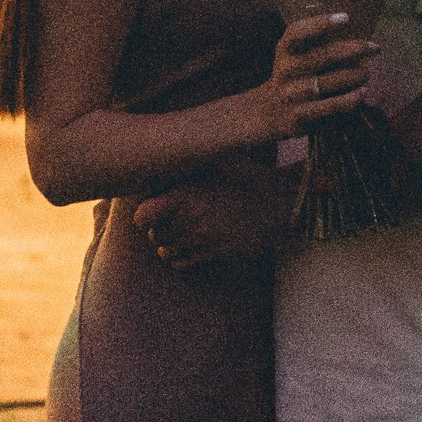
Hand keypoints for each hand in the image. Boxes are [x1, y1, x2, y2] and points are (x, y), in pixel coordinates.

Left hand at [134, 169, 293, 269]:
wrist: (279, 200)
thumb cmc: (245, 175)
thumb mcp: (215, 162)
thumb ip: (186, 165)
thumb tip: (161, 158)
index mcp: (186, 195)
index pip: (142, 216)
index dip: (143, 214)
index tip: (151, 208)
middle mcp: (191, 220)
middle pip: (154, 235)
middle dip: (157, 228)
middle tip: (167, 218)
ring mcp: (203, 240)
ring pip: (166, 251)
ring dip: (168, 243)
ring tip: (178, 232)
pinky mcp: (215, 254)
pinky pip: (183, 264)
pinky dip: (180, 257)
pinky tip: (190, 244)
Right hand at [239, 12, 375, 144]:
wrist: (269, 112)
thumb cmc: (293, 76)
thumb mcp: (294, 55)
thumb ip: (317, 44)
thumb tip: (358, 36)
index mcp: (285, 50)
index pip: (298, 32)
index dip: (321, 23)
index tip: (346, 17)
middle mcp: (287, 70)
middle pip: (324, 55)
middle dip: (354, 49)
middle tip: (374, 47)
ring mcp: (293, 93)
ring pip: (331, 81)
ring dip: (355, 75)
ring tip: (366, 72)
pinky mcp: (301, 115)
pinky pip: (331, 105)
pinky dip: (350, 99)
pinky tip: (362, 93)